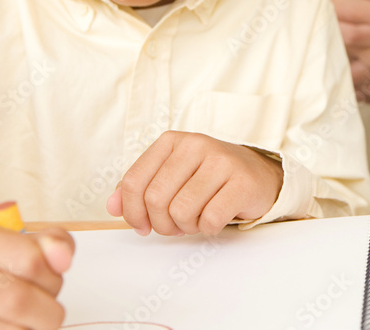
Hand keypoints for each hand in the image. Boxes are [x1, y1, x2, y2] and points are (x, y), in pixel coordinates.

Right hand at [0, 222, 72, 329]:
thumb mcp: (14, 248)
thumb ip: (49, 245)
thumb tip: (63, 258)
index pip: (30, 259)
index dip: (53, 277)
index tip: (51, 282)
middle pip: (19, 299)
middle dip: (47, 310)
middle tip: (44, 311)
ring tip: (25, 322)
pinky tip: (8, 329)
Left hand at [107, 131, 283, 235]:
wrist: (257, 175)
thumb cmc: (209, 179)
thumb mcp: (171, 175)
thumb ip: (138, 189)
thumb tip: (112, 207)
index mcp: (172, 141)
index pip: (135, 182)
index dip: (132, 213)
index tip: (142, 225)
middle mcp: (196, 145)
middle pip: (156, 199)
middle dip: (162, 223)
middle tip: (175, 225)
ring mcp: (221, 161)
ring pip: (181, 211)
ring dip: (186, 226)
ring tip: (196, 218)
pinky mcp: (242, 182)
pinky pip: (210, 219)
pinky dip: (208, 228)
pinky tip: (215, 218)